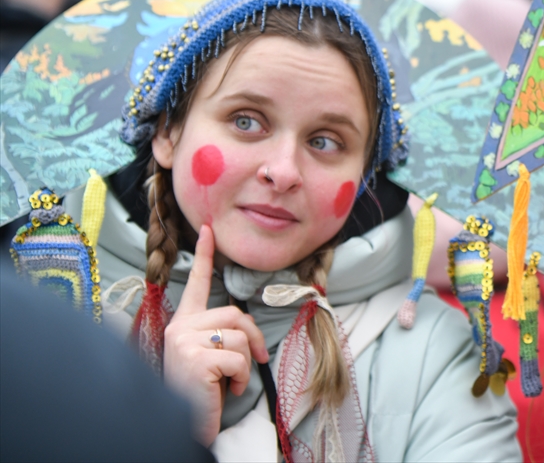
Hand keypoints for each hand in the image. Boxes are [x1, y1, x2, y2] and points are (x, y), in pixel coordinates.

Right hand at [162, 225, 268, 445]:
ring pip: (239, 335)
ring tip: (230, 381)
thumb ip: (220, 333)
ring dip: (246, 362)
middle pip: (235, 313)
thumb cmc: (200, 392)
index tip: (209, 230)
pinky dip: (242, 377)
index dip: (204, 255)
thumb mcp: (210, 355)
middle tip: (254, 361)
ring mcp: (185, 342)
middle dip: (253, 338)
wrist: (183, 424)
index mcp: (183, 323)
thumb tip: (245, 327)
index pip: (196, 283)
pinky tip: (227, 390)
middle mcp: (180, 328)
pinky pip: (238, 357)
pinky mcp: (197, 358)